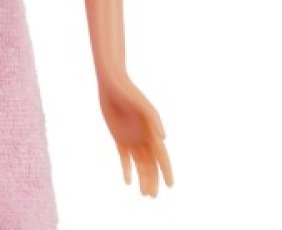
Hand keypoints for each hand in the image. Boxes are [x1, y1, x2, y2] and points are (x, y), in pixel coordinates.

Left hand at [98, 71, 172, 196]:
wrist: (111, 84)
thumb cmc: (129, 92)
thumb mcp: (142, 105)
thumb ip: (154, 120)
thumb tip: (163, 138)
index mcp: (152, 132)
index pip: (162, 156)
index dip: (166, 171)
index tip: (170, 185)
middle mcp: (144, 138)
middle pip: (151, 164)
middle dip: (153, 180)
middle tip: (152, 196)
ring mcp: (132, 139)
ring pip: (139, 164)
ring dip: (142, 178)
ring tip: (144, 194)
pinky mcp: (119, 138)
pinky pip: (124, 157)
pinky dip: (126, 169)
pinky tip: (127, 180)